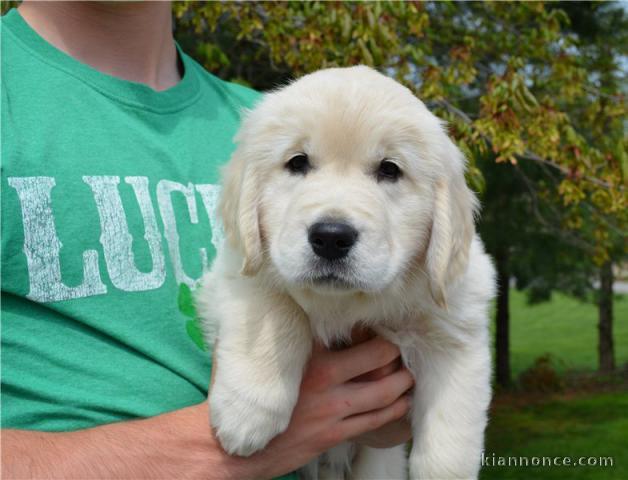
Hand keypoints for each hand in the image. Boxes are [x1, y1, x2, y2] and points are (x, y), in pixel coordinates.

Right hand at [210, 335, 414, 477]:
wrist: (235, 449)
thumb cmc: (242, 398)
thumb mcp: (247, 356)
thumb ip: (264, 332)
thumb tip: (264, 303)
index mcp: (307, 356)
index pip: (349, 331)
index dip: (368, 325)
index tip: (378, 320)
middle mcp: (325, 380)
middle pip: (377, 357)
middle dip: (394, 351)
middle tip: (400, 347)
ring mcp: (333, 410)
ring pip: (384, 392)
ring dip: (402, 382)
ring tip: (408, 375)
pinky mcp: (335, 435)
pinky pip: (375, 422)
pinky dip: (395, 411)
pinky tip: (403, 404)